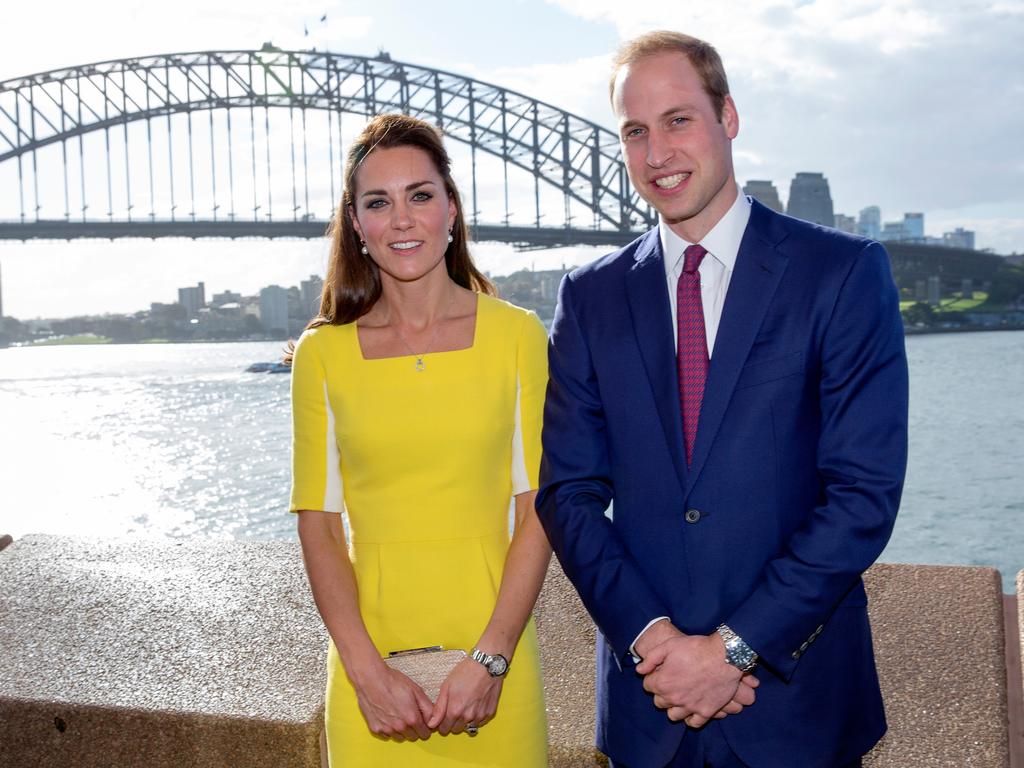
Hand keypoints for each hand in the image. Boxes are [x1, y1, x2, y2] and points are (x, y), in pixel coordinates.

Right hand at [352, 661, 433, 740]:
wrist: (371, 679)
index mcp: (412, 718)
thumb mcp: (416, 691)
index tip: (423, 719)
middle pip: (413, 736)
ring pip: (400, 737)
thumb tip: (434, 720)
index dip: (425, 726)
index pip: (425, 733)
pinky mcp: (375, 728)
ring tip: (398, 713)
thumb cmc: (393, 682)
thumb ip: (428, 708)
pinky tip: (388, 715)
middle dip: (414, 728)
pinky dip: (389, 728)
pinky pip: (386, 735)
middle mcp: (399, 727)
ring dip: (402, 729)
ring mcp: (386, 729)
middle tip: (410, 714)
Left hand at [428, 658, 503, 735]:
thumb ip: (439, 708)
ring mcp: (480, 716)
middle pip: (456, 729)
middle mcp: (468, 717)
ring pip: (468, 726)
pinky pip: (480, 722)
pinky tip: (476, 703)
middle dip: (453, 722)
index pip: (444, 729)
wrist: (487, 664)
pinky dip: (476, 716)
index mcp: (455, 711)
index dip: (442, 723)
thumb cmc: (465, 672)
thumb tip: (432, 724)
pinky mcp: (490, 712)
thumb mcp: (446, 686)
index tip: (444, 715)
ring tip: (466, 703)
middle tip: (455, 706)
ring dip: (465, 720)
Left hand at [636, 631, 757, 728]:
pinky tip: (692, 708)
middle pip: (659, 702)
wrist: (725, 656)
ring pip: (673, 715)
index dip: (653, 677)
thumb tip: (640, 670)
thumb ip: (651, 658)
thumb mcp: (669, 645)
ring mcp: (690, 707)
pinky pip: (693, 723)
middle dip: (662, 692)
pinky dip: (690, 718)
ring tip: (680, 696)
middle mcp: (674, 698)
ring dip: (674, 706)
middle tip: (671, 682)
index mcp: (663, 682)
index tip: (660, 672)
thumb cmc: (696, 648)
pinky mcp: (706, 712)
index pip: (648, 686)